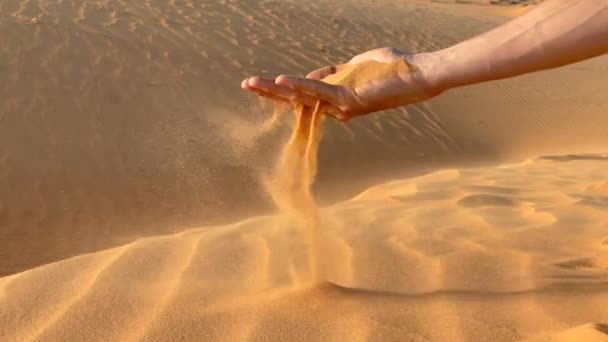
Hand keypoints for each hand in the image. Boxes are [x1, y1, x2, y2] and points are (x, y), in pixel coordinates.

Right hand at [241, 47, 442, 120]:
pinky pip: (318, 90)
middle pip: (297, 98)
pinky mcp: (348, 98)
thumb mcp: (358, 65)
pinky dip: (299, 84)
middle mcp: (337, 107)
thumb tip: (320, 73)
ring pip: (301, 96)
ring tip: (250, 83)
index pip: (306, 92)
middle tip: (245, 85)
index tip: (272, 80)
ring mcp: (342, 105)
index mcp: (339, 99)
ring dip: (274, 89)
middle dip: (270, 92)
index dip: (290, 83)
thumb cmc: (395, 68)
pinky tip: (279, 80)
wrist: (420, 75)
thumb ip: (338, 70)